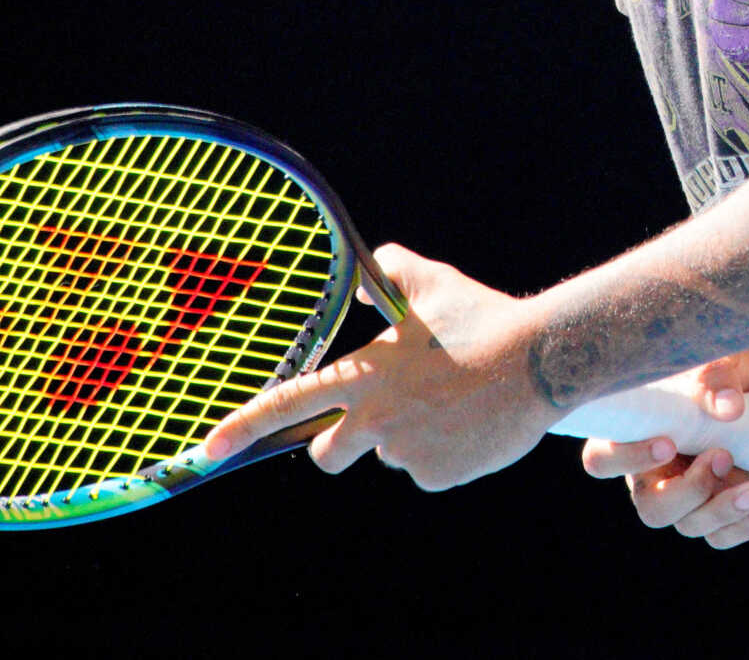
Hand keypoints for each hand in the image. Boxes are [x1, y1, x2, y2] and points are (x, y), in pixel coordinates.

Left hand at [203, 244, 553, 490]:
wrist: (540, 361)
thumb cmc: (482, 318)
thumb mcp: (432, 284)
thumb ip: (387, 272)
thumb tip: (362, 273)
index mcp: (364, 373)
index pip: (288, 402)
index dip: (242, 426)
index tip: (208, 450)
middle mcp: (374, 419)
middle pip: (327, 454)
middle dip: (338, 444)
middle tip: (380, 418)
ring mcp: (404, 452)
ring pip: (390, 455)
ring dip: (409, 437)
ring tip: (453, 402)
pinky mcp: (437, 475)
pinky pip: (429, 470)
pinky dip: (446, 453)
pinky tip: (472, 423)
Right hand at [580, 352, 748, 548]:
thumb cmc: (714, 377)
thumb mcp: (712, 366)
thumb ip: (715, 380)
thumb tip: (728, 408)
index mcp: (632, 436)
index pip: (602, 460)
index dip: (628, 459)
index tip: (669, 444)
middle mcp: (651, 475)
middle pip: (652, 509)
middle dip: (689, 492)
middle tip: (722, 456)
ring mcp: (684, 498)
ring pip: (690, 525)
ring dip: (724, 509)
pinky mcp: (714, 511)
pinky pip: (720, 537)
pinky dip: (744, 527)